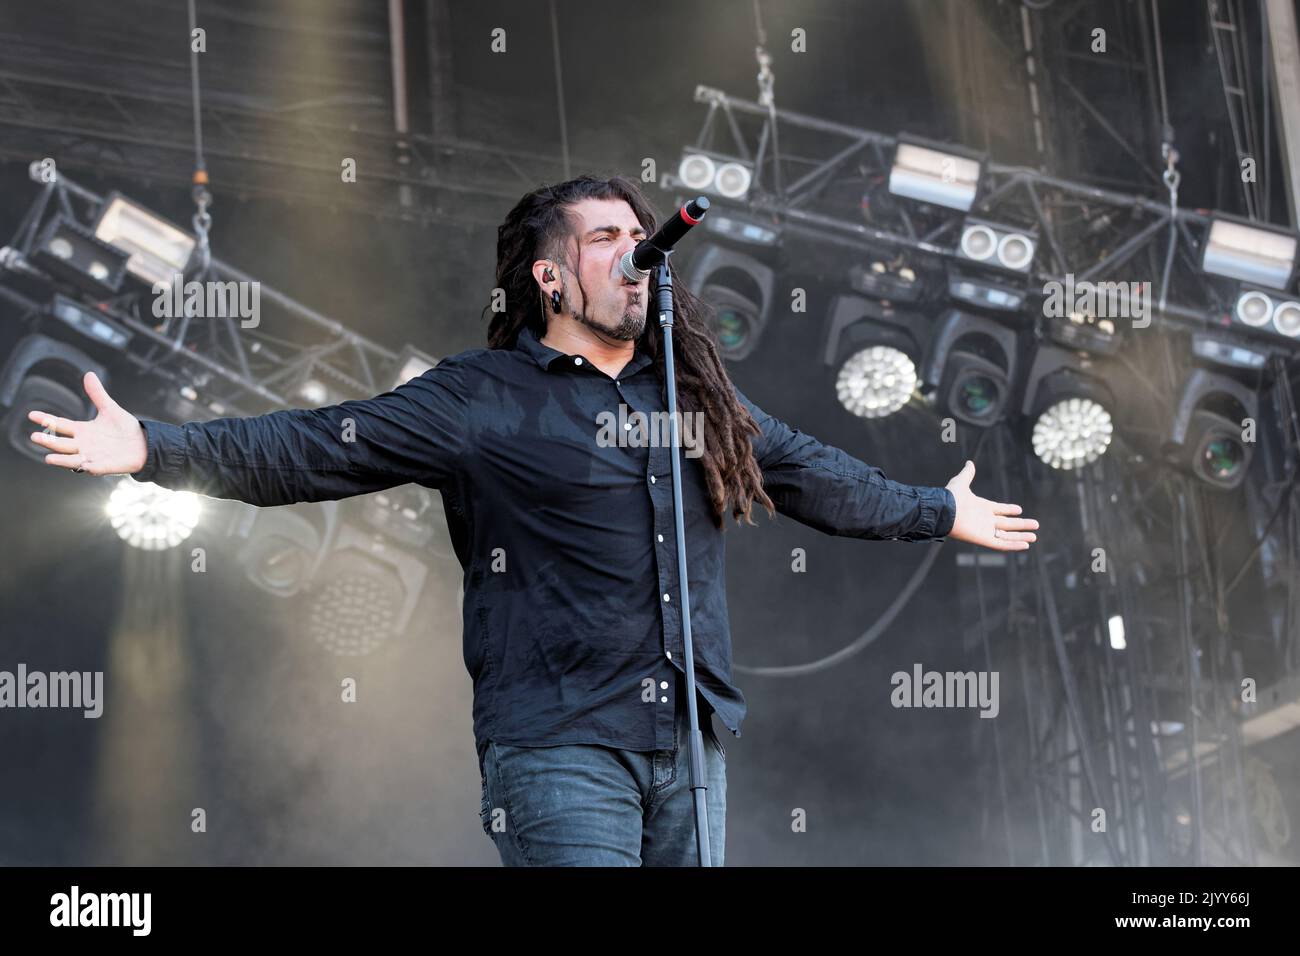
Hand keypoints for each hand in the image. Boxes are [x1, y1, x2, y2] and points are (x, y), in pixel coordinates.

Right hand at [27, 371, 147, 475]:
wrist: (144, 444)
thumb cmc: (125, 428)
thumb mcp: (110, 409)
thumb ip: (97, 394)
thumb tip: (89, 374)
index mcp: (82, 430)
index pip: (60, 425)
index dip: (46, 420)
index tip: (32, 414)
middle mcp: (83, 444)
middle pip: (61, 443)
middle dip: (48, 441)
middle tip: (34, 436)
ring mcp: (91, 456)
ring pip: (71, 458)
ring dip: (60, 459)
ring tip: (48, 458)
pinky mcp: (102, 466)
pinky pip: (91, 468)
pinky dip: (85, 467)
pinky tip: (80, 464)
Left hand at [945, 459, 1037, 550]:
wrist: (944, 510)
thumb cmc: (951, 497)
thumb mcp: (961, 482)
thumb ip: (967, 473)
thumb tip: (969, 462)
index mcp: (981, 507)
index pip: (999, 509)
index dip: (1009, 510)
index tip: (1020, 509)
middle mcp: (984, 520)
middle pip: (1007, 524)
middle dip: (1021, 525)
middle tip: (1035, 524)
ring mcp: (985, 530)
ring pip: (1007, 535)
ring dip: (1020, 536)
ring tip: (1034, 536)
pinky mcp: (983, 539)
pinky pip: (1001, 544)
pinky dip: (1013, 545)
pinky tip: (1025, 545)